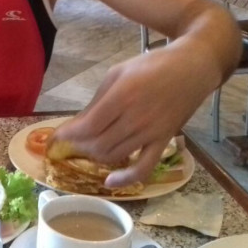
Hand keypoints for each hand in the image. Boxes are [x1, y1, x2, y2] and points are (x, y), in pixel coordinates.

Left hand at [50, 49, 208, 187]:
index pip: (88, 126)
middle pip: (98, 143)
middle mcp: (136, 118)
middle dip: (78, 146)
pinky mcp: (164, 142)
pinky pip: (144, 167)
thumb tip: (77, 124)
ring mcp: (151, 133)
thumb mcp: (118, 73)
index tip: (56, 137)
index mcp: (122, 96)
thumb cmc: (151, 66)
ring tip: (86, 148)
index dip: (68, 135)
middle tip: (71, 142)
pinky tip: (109, 182)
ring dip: (94, 156)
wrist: (191, 68)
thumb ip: (97, 101)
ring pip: (114, 156)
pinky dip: (126, 179)